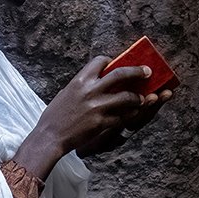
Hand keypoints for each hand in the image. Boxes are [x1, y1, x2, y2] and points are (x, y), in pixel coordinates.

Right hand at [11, 57, 172, 178]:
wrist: (50, 136)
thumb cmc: (56, 115)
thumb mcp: (67, 93)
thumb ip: (84, 86)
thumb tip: (97, 80)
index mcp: (80, 80)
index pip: (101, 61)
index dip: (111, 61)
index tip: (117, 63)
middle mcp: (90, 90)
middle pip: (121, 74)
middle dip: (137, 71)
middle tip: (148, 72)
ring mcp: (97, 107)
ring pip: (127, 97)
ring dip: (138, 98)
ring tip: (143, 99)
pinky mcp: (102, 122)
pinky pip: (123, 117)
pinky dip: (130, 115)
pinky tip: (134, 114)